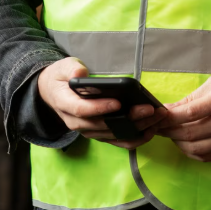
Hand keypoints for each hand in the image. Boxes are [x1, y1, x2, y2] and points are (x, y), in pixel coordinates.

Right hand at [37, 58, 166, 148]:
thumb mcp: (62, 67)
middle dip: (128, 118)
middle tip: (150, 109)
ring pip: (113, 135)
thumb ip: (71, 69)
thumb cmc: (61, 78)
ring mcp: (88, 131)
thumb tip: (80, 73)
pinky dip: (134, 139)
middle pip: (104, 125)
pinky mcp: (98, 134)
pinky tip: (150, 131)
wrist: (54, 94)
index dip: (100, 108)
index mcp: (65, 104)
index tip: (118, 103)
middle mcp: (77, 123)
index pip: (82, 110)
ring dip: (136, 129)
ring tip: (156, 118)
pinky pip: (116, 141)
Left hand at [157, 69, 210, 161]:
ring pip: (197, 149)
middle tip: (159, 125)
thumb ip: (193, 98)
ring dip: (178, 143)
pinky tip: (186, 143)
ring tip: (172, 133)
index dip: (169, 117)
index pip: (190, 113)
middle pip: (190, 134)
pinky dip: (192, 152)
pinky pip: (208, 157)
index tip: (157, 115)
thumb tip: (168, 110)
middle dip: (169, 131)